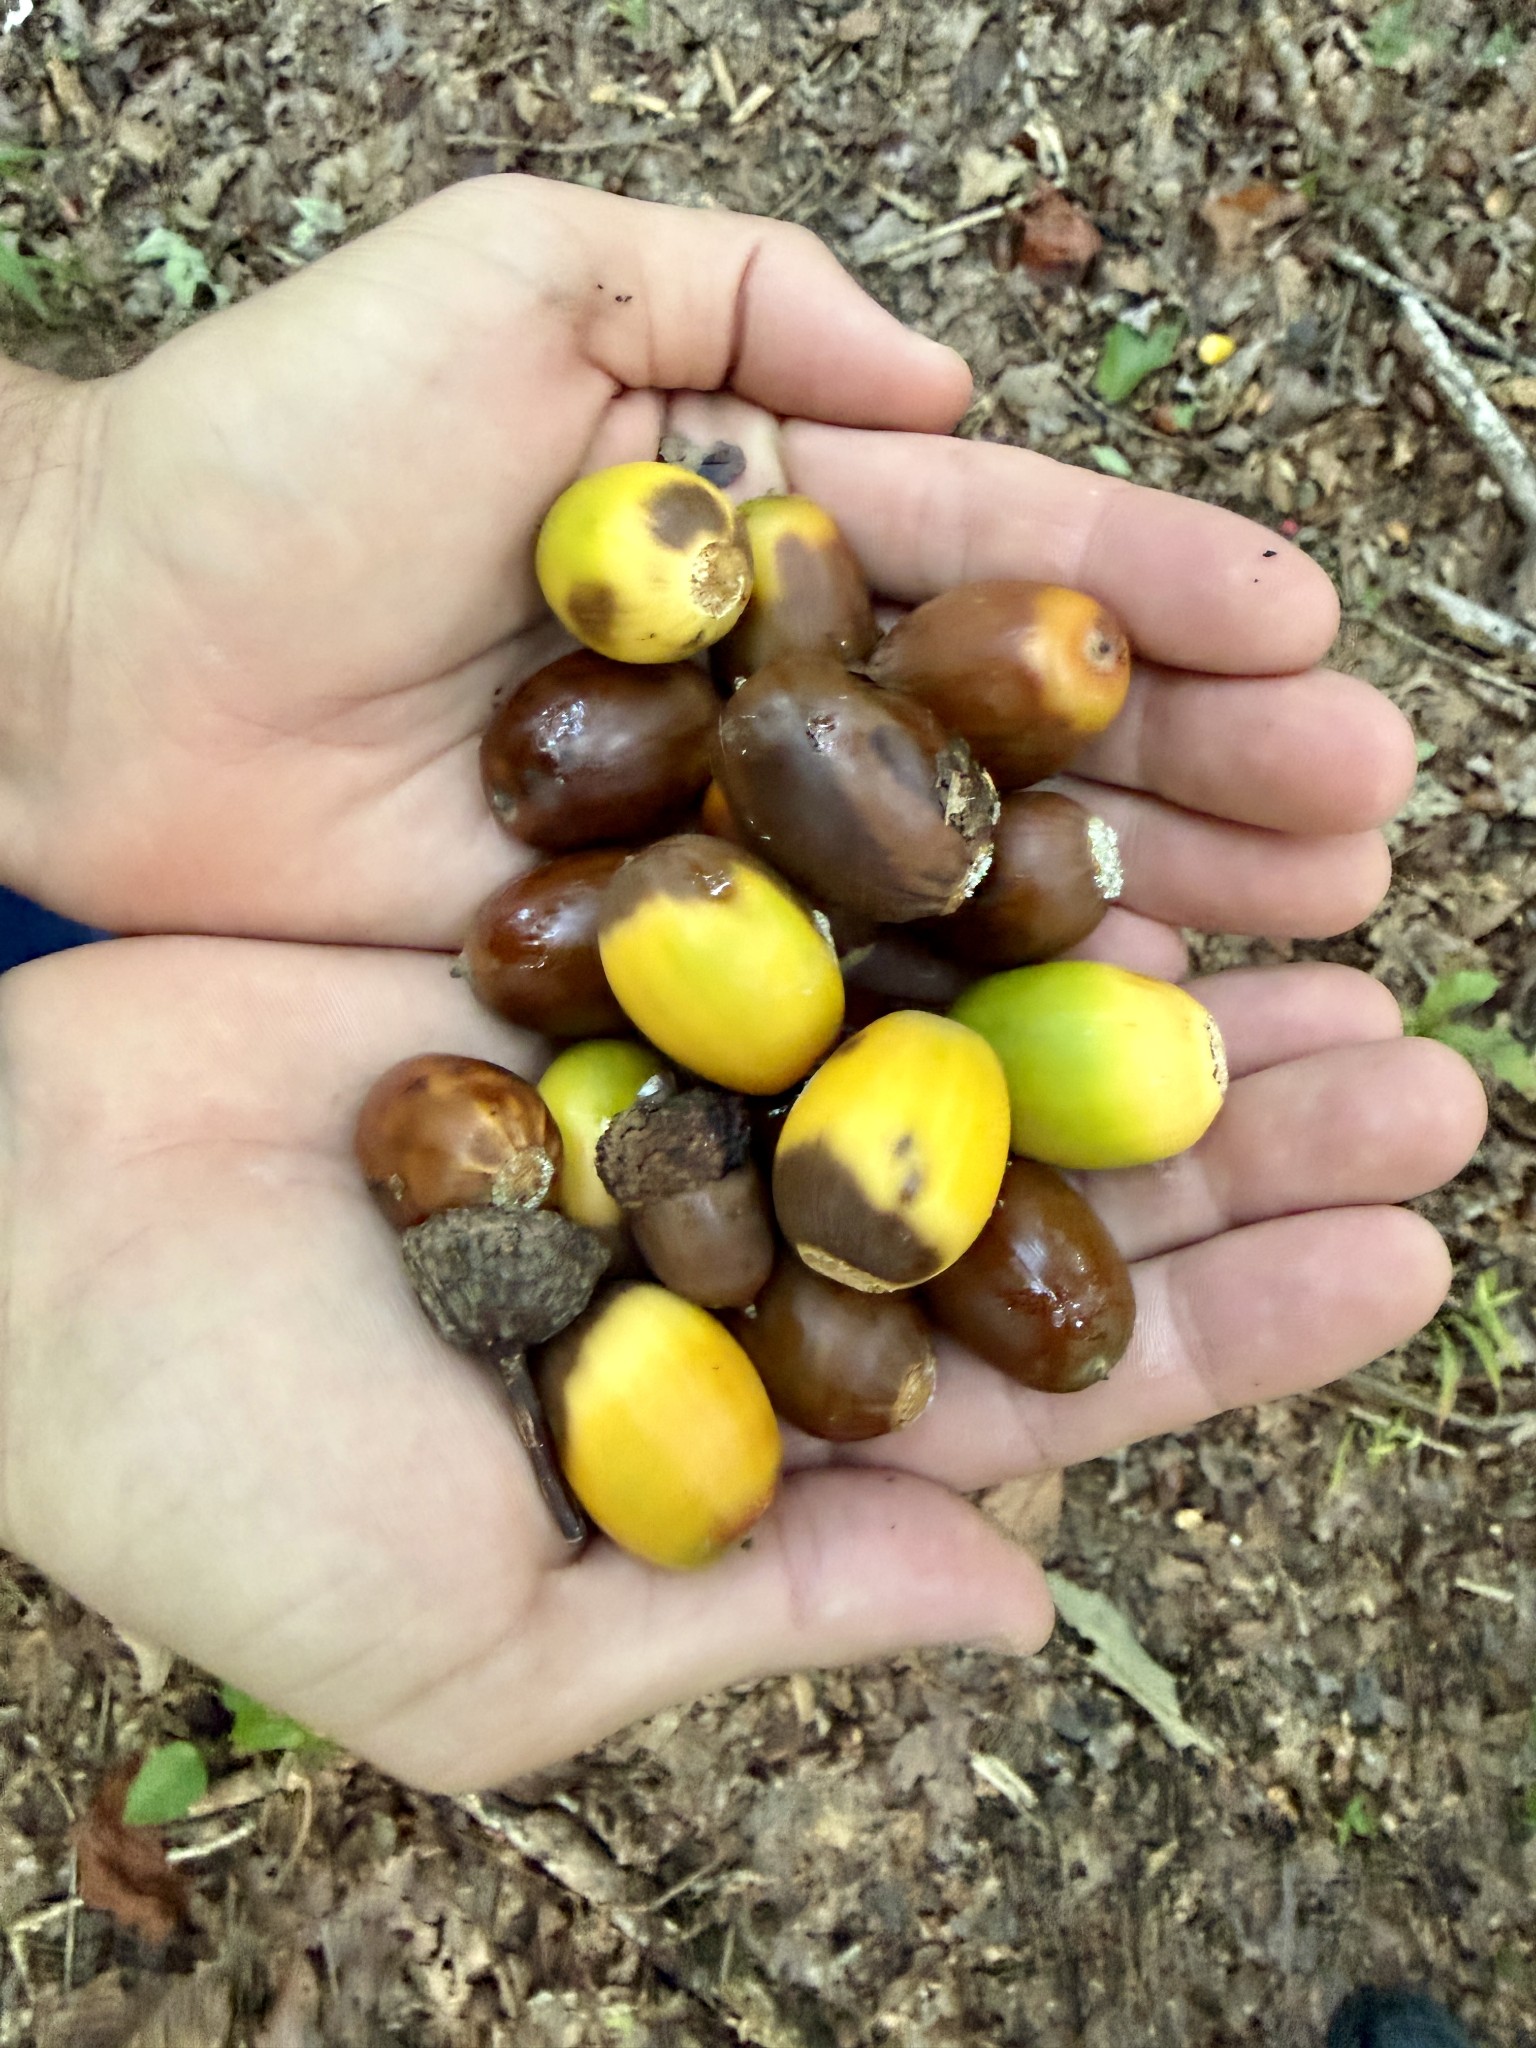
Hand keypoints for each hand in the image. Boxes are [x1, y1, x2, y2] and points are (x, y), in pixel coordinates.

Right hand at [0, 936, 1483, 1790]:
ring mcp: (686, 1059)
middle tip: (1431, 1069)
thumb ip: (754, 1612)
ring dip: (1143, 963)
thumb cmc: (198, 1466)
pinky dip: (957, 834)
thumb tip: (1018, 1609)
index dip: (1238, 1328)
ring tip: (1338, 904)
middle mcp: (746, 1223)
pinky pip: (820, 869)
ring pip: (966, 1004)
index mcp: (751, 1410)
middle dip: (1246, 1127)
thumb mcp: (478, 1637)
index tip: (1409, 1263)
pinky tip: (1101, 789)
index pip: (1048, 1377)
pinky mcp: (606, 921)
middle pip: (1043, 1172)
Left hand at [4, 175, 1404, 971]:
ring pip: (951, 900)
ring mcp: (708, 869)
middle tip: (1367, 823)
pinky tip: (1099, 1069)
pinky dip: (956, 1047)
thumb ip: (733, 296)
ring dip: (1133, 920)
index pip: (989, 566)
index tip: (1311, 631)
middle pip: (1008, 748)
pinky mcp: (632, 994)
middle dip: (1199, 772)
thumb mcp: (511, 282)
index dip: (1151, 594)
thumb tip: (950, 368)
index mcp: (758, 545)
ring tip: (1313, 939)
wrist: (80, 655)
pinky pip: (823, 1024)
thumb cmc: (273, 449)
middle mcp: (761, 718)